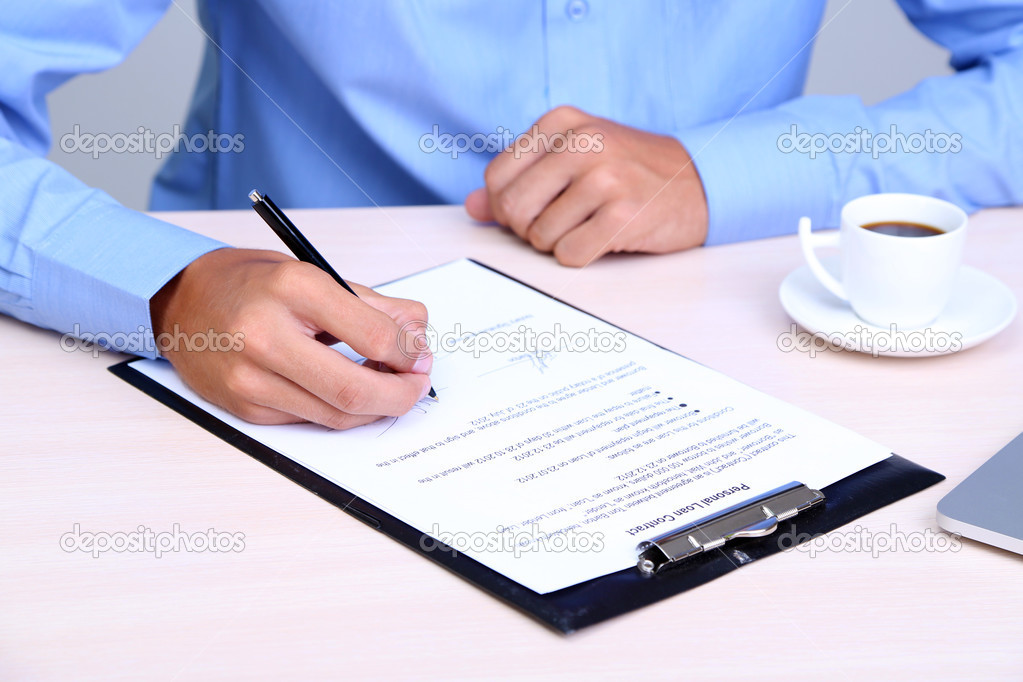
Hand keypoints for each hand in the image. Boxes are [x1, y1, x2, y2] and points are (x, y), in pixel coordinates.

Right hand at [150, 248, 432, 428]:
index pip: (374, 336)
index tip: (420, 352)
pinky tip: (352, 391)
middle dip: (401, 394)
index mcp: (292, 289)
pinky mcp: (245, 408)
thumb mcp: (313, 273)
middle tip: (418, 383)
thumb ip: (372, 304)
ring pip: (337, 415)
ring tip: (390, 384)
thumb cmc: (250, 283)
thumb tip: (418, 331)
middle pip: (355, 390)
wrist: (180, 302)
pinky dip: (342, 411)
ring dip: (377, 406)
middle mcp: (265, 337)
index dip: (410, 352)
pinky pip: (311, 420)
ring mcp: (250, 379)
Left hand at [465, 106, 708, 266]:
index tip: (533, 210)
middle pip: (513, 209)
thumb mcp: (574, 158)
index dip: (506, 207)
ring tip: (588, 226)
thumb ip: (520, 179)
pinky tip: (603, 238)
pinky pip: (570, 255)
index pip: (497, 178)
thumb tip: (472, 207)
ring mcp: (605, 177)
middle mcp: (582, 142)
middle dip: (528, 229)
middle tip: (559, 225)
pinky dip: (581, 256)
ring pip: (540, 236)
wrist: (699, 182)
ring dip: (558, 244)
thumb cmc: (629, 171)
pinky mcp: (623, 214)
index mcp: (562, 122)